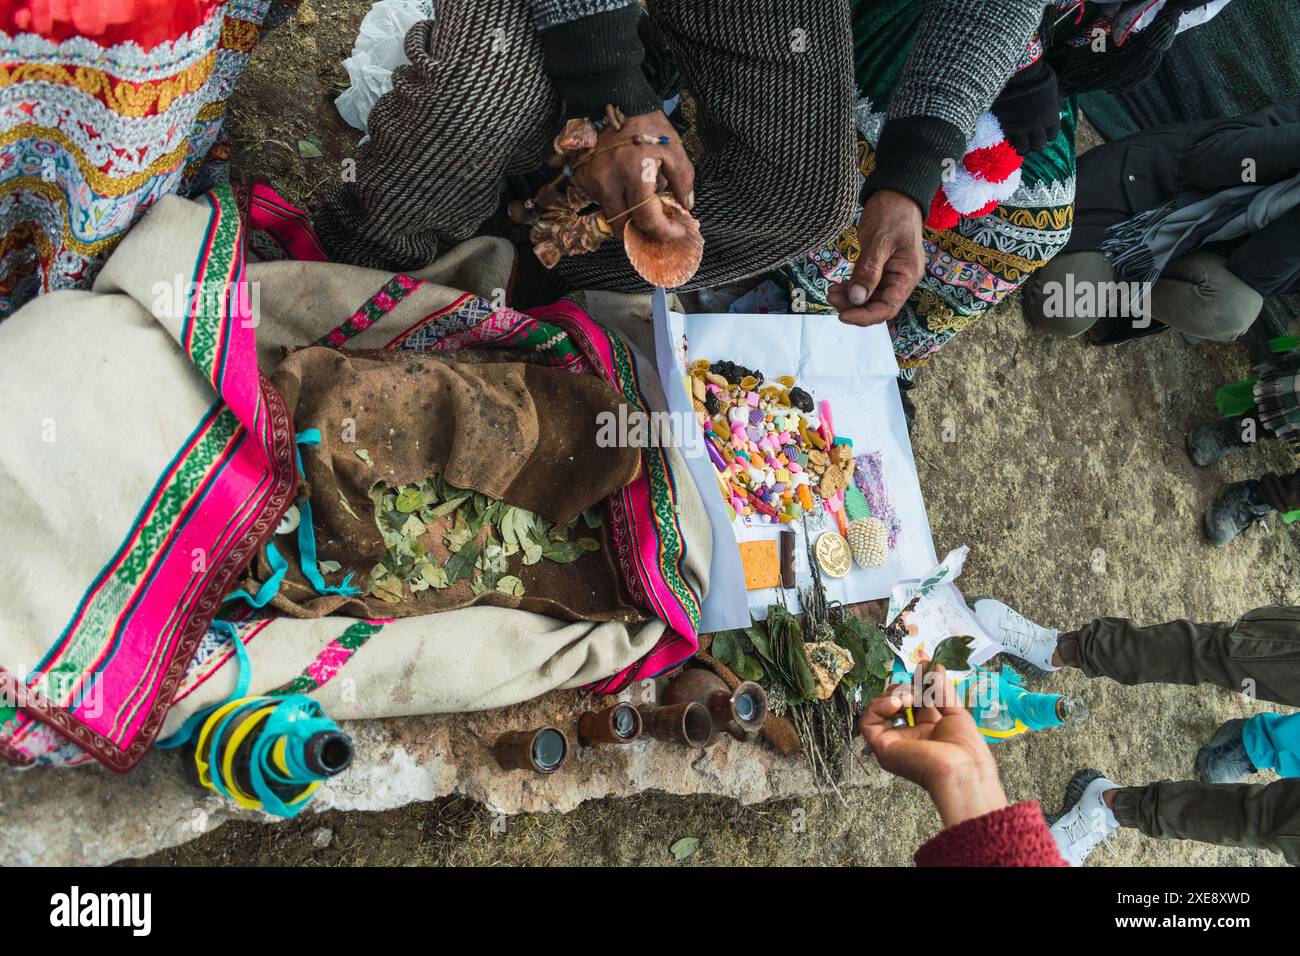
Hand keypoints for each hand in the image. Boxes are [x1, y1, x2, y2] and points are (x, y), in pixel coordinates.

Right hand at [569, 110, 694, 243]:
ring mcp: (591, 181)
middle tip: (656, 224)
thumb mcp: (673, 147)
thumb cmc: (646, 124)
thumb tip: (686, 206)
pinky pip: (598, 200)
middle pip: (624, 226)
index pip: (647, 220)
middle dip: (642, 230)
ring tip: (639, 197)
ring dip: (627, 214)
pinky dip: (612, 200)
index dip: (664, 232)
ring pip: (610, 215)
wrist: (612, 99)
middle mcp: (609, 183)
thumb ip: (683, 179)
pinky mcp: (580, 177)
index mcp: (635, 174)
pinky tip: (622, 184)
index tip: (675, 231)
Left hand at [827, 190, 923, 326]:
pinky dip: (851, 289)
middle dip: (854, 307)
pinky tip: (837, 287)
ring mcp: (890, 275)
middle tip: (831, 297)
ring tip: (831, 291)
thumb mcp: (879, 241)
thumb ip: (868, 271)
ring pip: (869, 298)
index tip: (843, 315)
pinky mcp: (879, 269)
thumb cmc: (893, 214)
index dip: (865, 316)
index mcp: (907, 275)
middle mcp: (900, 279)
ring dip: (849, 300)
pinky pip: (865, 287)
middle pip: (877, 306)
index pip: (887, 308)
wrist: (895, 195)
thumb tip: (856, 298)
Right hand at [858, 664, 1006, 826]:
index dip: (916, 683)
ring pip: (878, 710)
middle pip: (894, 703)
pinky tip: (897, 703)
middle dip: (903, 688)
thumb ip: (941, 689)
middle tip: (916, 688)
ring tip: (909, 698)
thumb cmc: (966, 748)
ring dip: (893, 696)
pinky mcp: (882, 747)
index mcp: (927, 731)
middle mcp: (908, 737)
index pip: (914, 701)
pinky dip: (878, 706)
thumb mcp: (955, 712)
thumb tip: (934, 666)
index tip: (923, 665)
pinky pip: (867, 722)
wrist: (962, 770)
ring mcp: (893, 742)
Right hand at [991, 58, 1061, 155]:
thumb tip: (1058, 109)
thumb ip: (1054, 102)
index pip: (1053, 134)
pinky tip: (1011, 136)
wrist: (1017, 72)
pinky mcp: (1005, 125)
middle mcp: (1036, 125)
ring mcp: (1020, 127)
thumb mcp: (1052, 88)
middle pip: (1038, 145)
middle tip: (1032, 140)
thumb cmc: (1037, 76)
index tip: (1044, 132)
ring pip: (1023, 148)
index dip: (1049, 134)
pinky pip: (1009, 140)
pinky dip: (1011, 140)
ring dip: (1023, 147)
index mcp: (1050, 116)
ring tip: (1020, 144)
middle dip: (1036, 143)